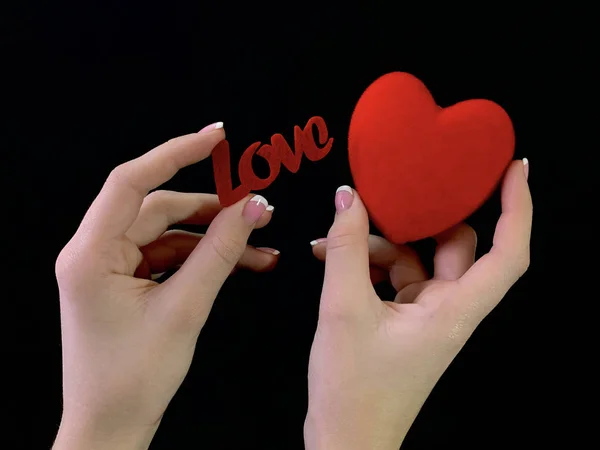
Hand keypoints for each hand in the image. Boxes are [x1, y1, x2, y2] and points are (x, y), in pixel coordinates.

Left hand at [53, 124, 278, 449]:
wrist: (112, 426)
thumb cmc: (131, 380)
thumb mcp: (184, 308)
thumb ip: (220, 251)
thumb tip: (252, 208)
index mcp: (90, 254)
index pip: (132, 182)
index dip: (175, 152)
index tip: (215, 138)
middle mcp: (93, 254)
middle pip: (158, 208)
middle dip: (210, 209)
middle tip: (255, 207)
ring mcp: (109, 268)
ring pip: (168, 234)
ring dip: (213, 238)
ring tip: (258, 246)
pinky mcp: (124, 282)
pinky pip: (168, 256)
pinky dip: (202, 258)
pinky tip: (240, 263)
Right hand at [304, 160, 531, 449]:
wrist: (345, 438)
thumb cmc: (353, 388)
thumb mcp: (343, 308)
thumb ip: (347, 248)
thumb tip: (348, 198)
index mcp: (454, 310)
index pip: (507, 253)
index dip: (518, 208)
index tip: (514, 169)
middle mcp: (448, 309)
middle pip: (454, 246)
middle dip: (422, 218)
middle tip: (396, 190)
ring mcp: (427, 314)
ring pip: (416, 258)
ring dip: (379, 243)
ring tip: (336, 238)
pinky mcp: (405, 318)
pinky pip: (395, 274)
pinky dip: (368, 261)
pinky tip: (334, 258)